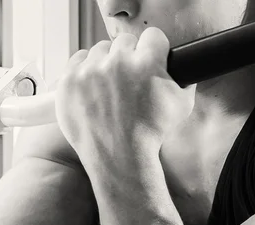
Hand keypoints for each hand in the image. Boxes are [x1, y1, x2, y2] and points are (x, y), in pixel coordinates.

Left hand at [54, 27, 195, 173]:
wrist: (119, 157)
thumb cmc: (150, 135)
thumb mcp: (181, 106)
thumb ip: (184, 81)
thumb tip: (183, 69)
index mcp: (147, 63)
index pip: (153, 36)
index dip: (154, 50)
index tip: (151, 60)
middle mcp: (117, 62)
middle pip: (125, 41)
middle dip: (129, 57)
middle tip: (129, 80)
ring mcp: (90, 71)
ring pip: (100, 50)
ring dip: (106, 63)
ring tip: (110, 87)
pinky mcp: (69, 81)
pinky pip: (77, 61)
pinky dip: (84, 71)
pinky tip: (93, 88)